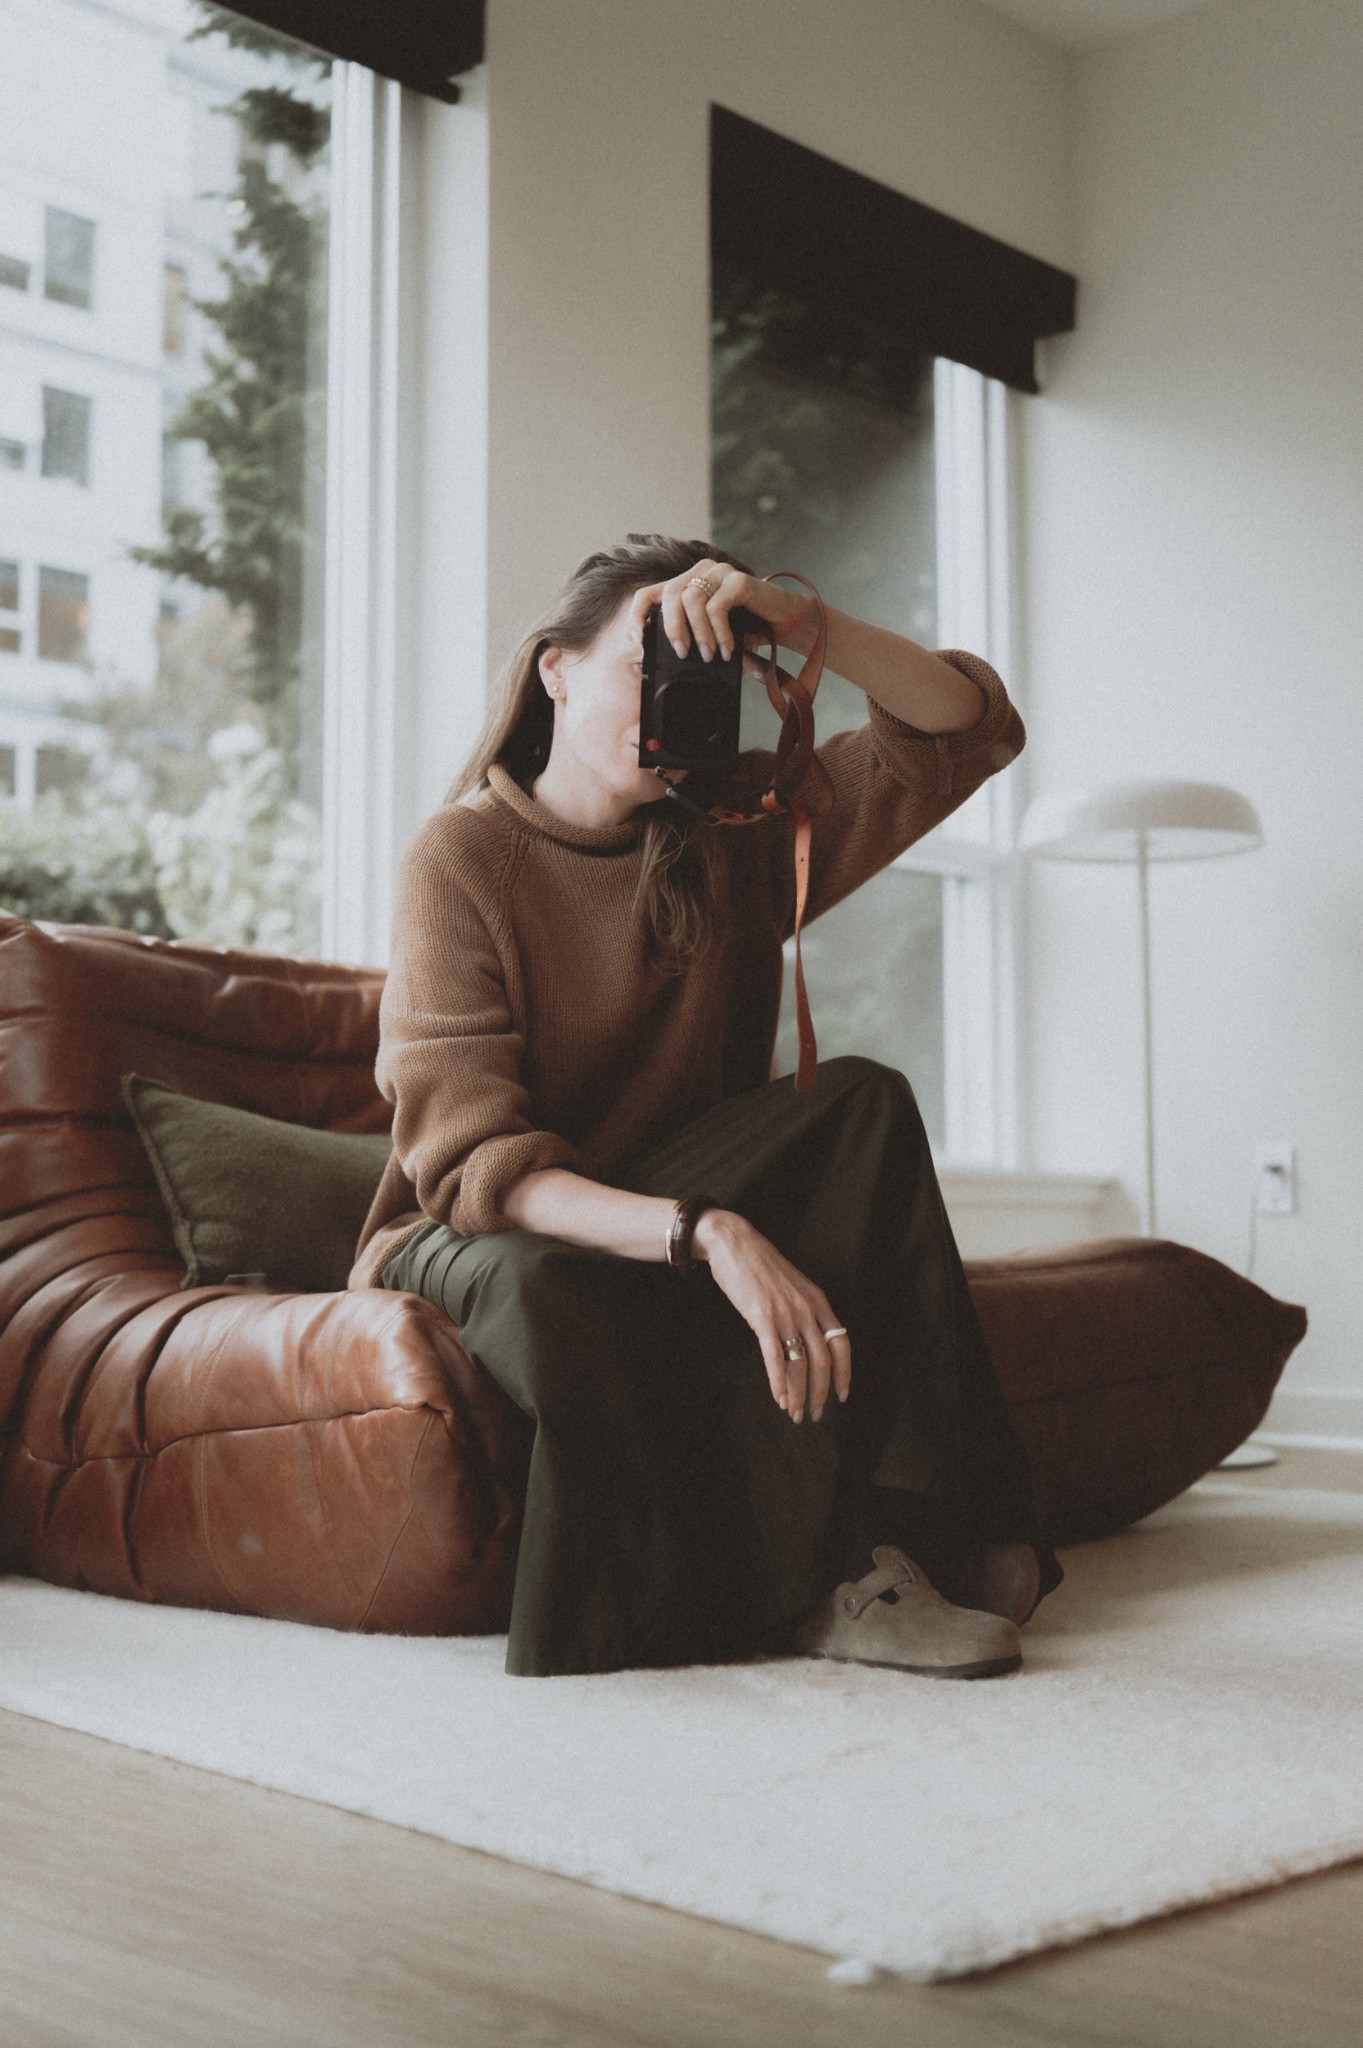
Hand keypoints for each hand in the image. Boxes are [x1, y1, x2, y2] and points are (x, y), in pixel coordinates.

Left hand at [625, 560, 817, 666]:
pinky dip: (719, 632)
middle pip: (669, 594)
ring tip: (708, 654)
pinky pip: (717, 606)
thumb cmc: (748, 630)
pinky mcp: (738, 580)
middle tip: (682, 652)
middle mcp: (701, 572)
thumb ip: (690, 638)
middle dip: (672, 628)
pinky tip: (727, 648)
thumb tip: (662, 658)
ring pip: (692, 599)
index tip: (637, 640)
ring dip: (699, 633)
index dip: (637, 615)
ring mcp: (720, 572)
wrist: (787, 622)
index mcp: (687, 583)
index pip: (650, 593)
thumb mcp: (711, 635)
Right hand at [692, 1209, 850, 1423]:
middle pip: (823, 1361)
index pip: (842, 1344)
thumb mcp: (793, 1285)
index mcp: (818, 1301)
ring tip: (794, 1413)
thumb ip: (804, 1310)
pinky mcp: (761, 1316)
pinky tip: (778, 1397)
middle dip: (820, 1393)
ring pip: (800, 1364)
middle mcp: (807, 1309)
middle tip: (814, 1414)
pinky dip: (778, 1381)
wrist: (734, 1242)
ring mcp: (785, 1313)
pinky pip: (775, 1356)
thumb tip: (807, 1340)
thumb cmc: (760, 1264)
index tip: (842, 1396)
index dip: (844, 1373)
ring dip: (798, 1394)